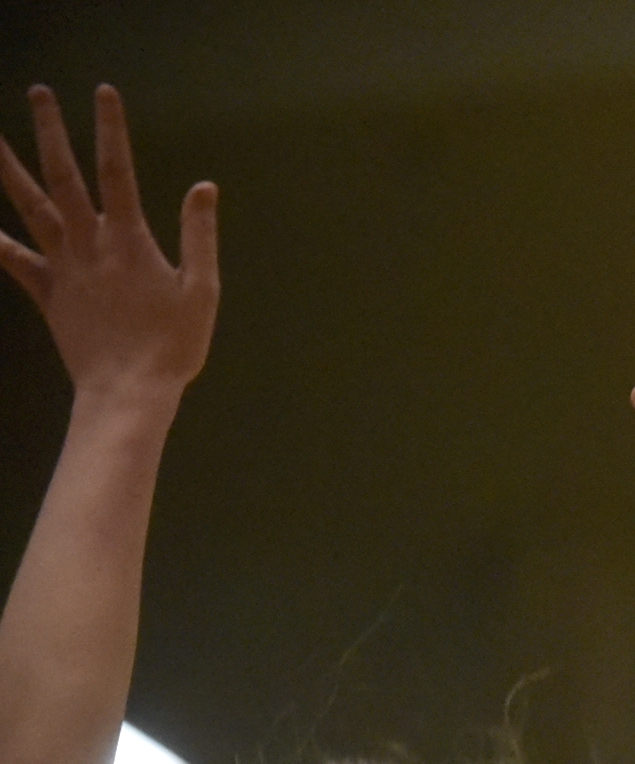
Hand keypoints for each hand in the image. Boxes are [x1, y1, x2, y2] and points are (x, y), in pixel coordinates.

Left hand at [0, 85, 218, 401]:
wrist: (129, 390)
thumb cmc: (174, 345)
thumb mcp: (202, 290)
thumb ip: (199, 236)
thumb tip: (203, 188)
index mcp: (129, 240)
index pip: (118, 171)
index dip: (110, 130)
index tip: (102, 92)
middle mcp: (89, 244)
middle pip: (64, 177)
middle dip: (50, 132)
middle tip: (38, 94)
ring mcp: (62, 267)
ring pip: (30, 208)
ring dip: (8, 170)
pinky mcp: (47, 293)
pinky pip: (15, 262)